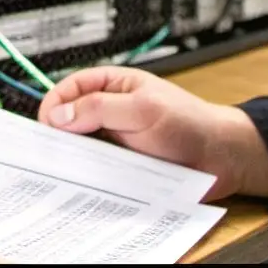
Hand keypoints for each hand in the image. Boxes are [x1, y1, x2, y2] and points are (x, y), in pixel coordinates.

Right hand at [38, 66, 267, 199]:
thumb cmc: (190, 124)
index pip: (70, 88)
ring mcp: (114, 139)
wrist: (221, 158)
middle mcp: (110, 112)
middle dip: (59, 134)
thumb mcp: (142, 109)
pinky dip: (89, 176)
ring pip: (80, 147)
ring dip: (75, 158)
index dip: (54, 105)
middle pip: (70, 120)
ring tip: (67, 168)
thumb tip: (59, 115)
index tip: (46, 126)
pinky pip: (96, 170)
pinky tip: (86, 182)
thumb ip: (100, 108)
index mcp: (113, 86)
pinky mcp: (120, 165)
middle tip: (51, 151)